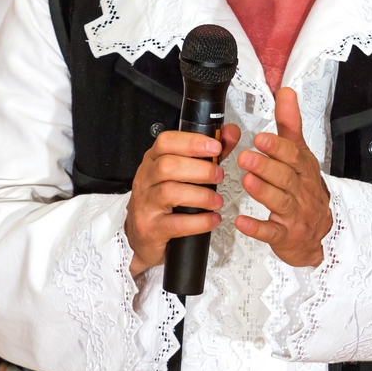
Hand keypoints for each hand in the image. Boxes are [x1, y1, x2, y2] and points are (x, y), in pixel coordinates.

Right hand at [125, 124, 241, 276]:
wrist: (141, 237)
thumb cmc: (164, 202)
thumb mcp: (182, 174)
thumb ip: (207, 153)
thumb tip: (230, 133)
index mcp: (153, 162)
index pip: (165, 142)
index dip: (191, 142)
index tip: (215, 146)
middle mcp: (145, 180)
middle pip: (167, 166)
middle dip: (200, 169)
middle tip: (219, 175)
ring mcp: (145, 204)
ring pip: (169, 192)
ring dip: (201, 195)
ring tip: (217, 201)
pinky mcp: (151, 228)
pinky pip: (175, 224)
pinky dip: (199, 222)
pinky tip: (212, 219)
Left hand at [235, 88, 331, 267]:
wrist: (321, 232)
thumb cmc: (306, 189)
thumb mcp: (301, 154)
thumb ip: (290, 124)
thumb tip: (286, 92)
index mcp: (302, 168)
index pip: (293, 155)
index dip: (277, 147)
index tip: (261, 139)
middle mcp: (300, 190)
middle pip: (286, 177)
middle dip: (266, 167)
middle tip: (246, 157)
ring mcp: (294, 213)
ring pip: (280, 202)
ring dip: (263, 191)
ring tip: (246, 180)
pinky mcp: (285, 235)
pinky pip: (272, 232)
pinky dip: (257, 227)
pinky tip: (241, 221)